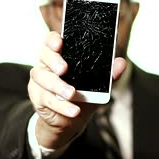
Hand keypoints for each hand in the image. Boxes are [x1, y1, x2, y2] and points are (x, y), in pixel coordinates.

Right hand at [28, 31, 126, 148]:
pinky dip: (62, 106)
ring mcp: (39, 81)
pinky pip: (47, 99)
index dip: (53, 40)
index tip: (60, 43)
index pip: (50, 40)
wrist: (70, 119)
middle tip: (64, 69)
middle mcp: (45, 64)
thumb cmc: (82, 94)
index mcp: (58, 54)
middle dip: (53, 61)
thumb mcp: (97, 83)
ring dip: (58, 86)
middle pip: (43, 55)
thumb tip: (122, 63)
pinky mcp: (37, 97)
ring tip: (72, 94)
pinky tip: (73, 110)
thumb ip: (108, 73)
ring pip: (42, 78)